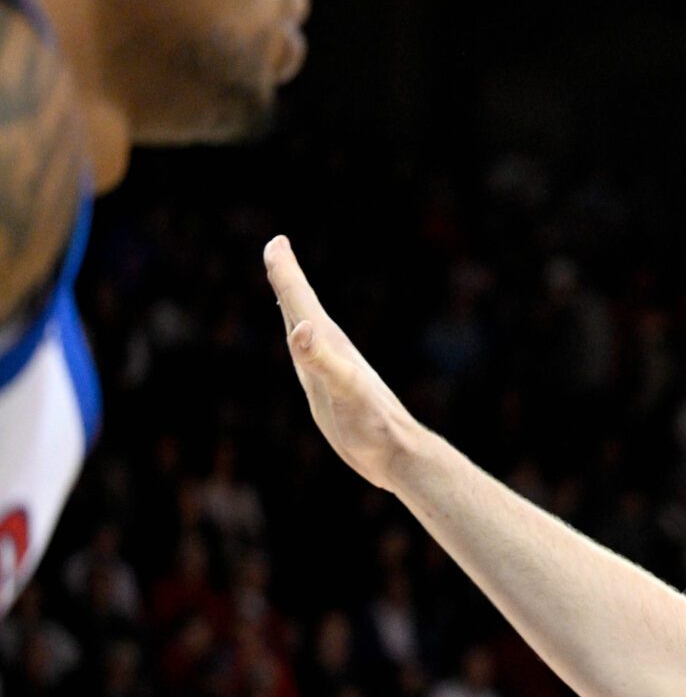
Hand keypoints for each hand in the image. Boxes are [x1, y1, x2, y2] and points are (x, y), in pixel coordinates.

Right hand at [263, 235, 420, 490]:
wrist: (398, 455)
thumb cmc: (372, 425)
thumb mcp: (344, 390)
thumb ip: (322, 359)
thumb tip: (301, 326)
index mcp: (328, 344)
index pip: (301, 300)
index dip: (285, 271)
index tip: (277, 241)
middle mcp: (330, 352)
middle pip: (302, 306)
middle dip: (286, 278)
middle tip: (276, 249)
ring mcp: (331, 370)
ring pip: (306, 328)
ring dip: (294, 305)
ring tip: (285, 288)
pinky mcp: (333, 390)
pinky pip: (312, 357)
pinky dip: (301, 341)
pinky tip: (303, 341)